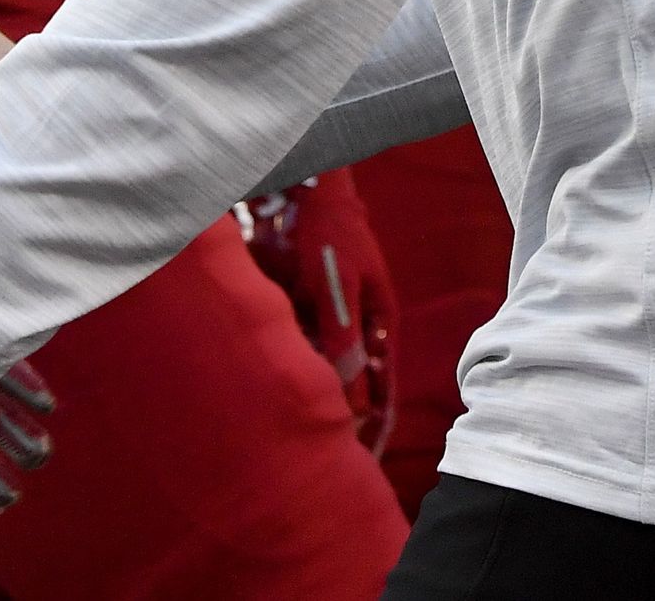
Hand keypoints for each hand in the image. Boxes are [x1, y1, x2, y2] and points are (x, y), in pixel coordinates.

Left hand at [241, 172, 397, 457]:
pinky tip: (271, 395)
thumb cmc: (329, 236)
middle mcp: (359, 326)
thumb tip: (351, 401)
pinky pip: (302, 354)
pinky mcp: (305, 312)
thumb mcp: (338, 291)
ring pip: (325, 374)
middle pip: (355, 387)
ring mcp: (332, 319)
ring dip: (314, 400)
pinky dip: (294, 374)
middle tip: (323, 464)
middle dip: (342, 424)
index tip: (364, 464)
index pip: (383, 388)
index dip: (375, 426)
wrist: (304, 191)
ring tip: (292, 440)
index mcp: (380, 323)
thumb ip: (344, 342)